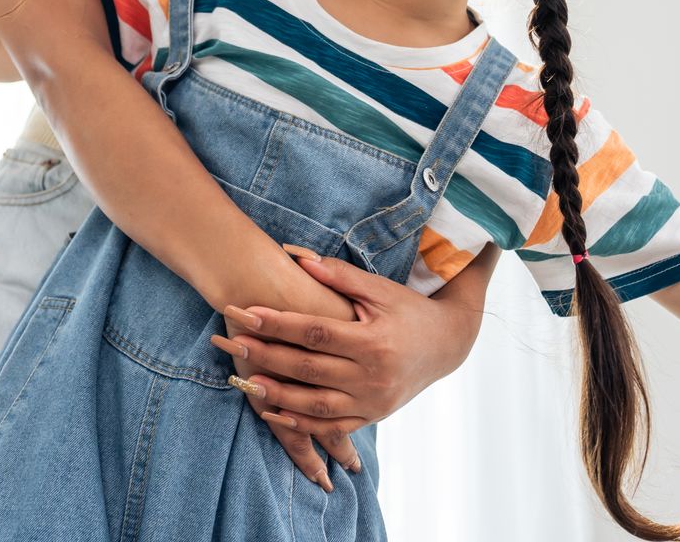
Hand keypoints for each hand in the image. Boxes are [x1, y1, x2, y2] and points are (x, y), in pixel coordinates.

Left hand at [212, 247, 479, 468]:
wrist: (448, 345)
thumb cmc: (408, 310)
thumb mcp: (380, 289)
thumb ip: (338, 275)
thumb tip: (295, 255)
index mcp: (373, 341)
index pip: (315, 332)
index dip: (278, 323)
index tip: (245, 311)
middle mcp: (372, 376)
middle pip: (309, 368)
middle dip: (266, 356)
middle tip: (231, 341)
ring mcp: (372, 401)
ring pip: (315, 405)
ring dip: (276, 395)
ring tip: (243, 382)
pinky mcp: (371, 416)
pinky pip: (331, 425)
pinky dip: (300, 424)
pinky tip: (271, 413)